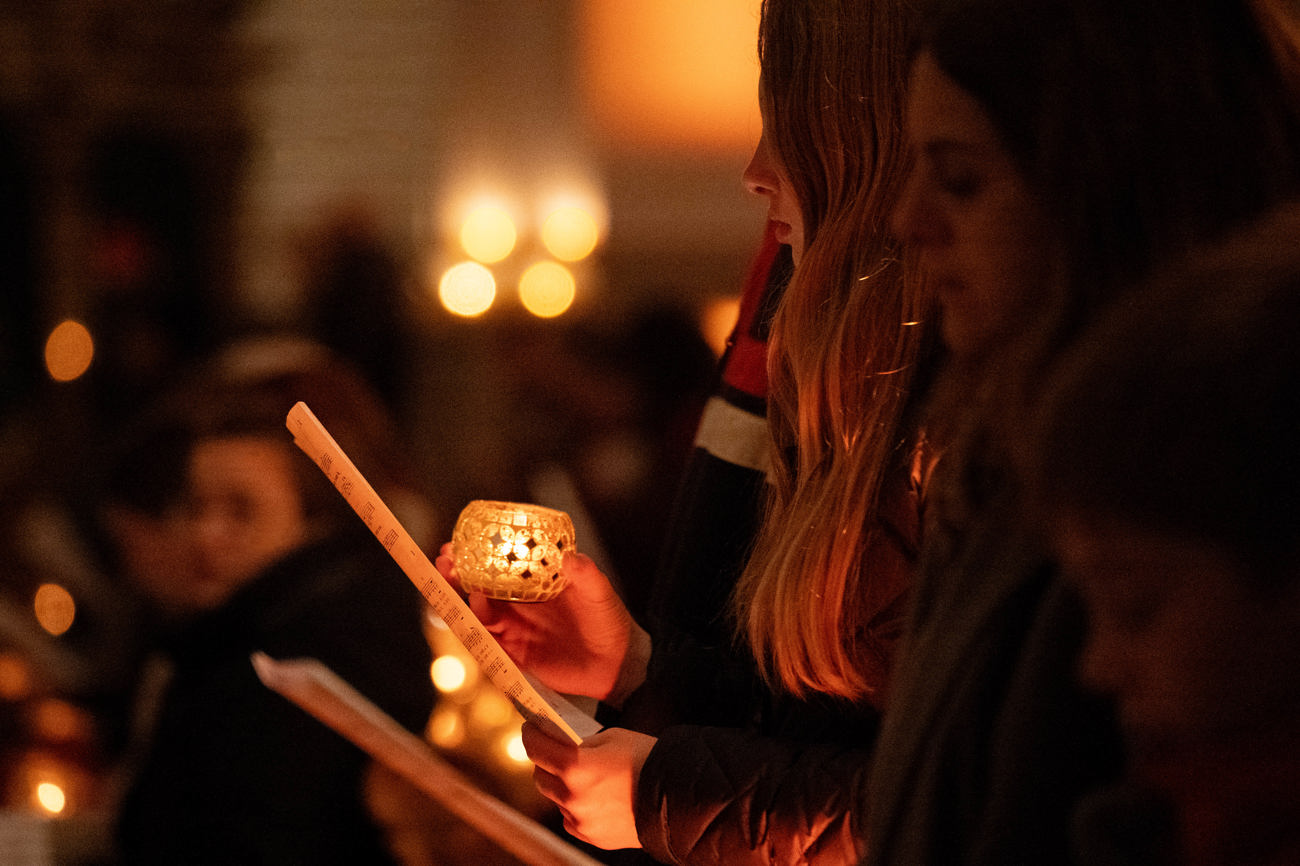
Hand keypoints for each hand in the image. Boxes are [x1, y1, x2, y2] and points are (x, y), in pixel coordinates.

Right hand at [435, 545, 649, 703]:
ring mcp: (516, 629)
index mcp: (535, 584)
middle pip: (479, 587)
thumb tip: (572, 558)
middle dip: (457, 573)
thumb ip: (586, 575)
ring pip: (478, 612)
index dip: (478, 554)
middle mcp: (520, 605)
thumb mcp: (600, 592)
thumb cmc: (609, 620)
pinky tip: (474, 607)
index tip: (461, 541)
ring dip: (461, 596)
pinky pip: (489, 641)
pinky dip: (478, 625)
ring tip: (450, 579)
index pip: (500, 566)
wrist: (617, 664)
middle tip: (443, 558)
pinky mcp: (516, 654)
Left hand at [522, 722, 655, 850]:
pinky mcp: (590, 835)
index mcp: (575, 766)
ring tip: (578, 774)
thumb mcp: (611, 738)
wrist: (676, 797)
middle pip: (539, 776)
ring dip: (559, 784)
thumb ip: (582, 743)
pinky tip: (590, 796)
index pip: (536, 748)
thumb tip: (565, 744)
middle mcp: (571, 796)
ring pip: (554, 798)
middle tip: (552, 750)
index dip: (531, 734)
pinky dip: (573, 805)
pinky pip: (569, 817)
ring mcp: (580, 819)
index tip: (531, 728)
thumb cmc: (646, 760)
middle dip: (543, 760)